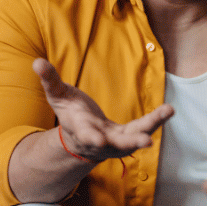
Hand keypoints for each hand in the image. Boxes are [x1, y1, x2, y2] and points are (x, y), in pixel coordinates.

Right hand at [33, 58, 173, 161]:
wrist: (81, 138)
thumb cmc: (70, 113)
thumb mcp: (58, 96)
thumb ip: (50, 80)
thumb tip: (37, 62)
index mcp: (81, 130)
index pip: (86, 135)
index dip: (91, 138)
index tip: (97, 141)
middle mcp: (101, 140)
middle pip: (117, 143)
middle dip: (130, 143)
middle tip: (145, 142)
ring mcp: (116, 141)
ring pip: (135, 137)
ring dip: (151, 127)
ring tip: (167, 112)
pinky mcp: (128, 136)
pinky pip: (144, 128)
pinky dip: (156, 120)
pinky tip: (169, 110)